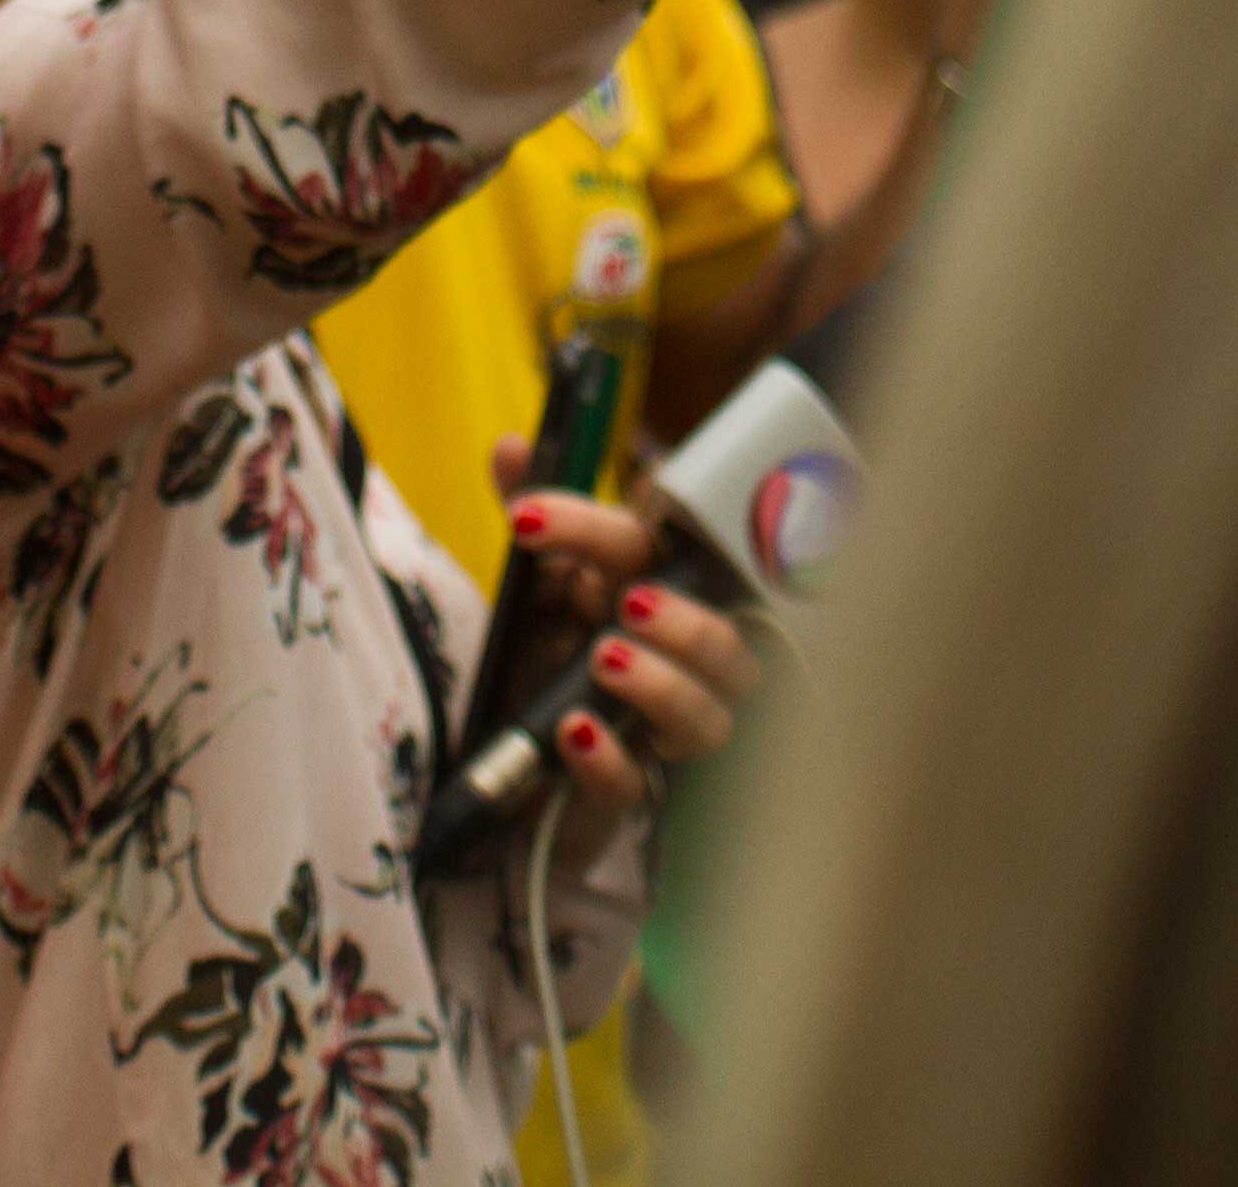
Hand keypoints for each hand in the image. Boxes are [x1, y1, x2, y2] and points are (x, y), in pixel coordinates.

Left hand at [491, 437, 763, 821]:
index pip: (645, 550)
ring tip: (607, 660)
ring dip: (664, 686)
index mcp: (649, 593)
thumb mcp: (532, 585)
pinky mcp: (625, 791)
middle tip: (630, 605)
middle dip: (689, 623)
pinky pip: (638, 786)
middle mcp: (673, 663)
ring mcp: (658, 732)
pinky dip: (609, 759)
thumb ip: (534, 520)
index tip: (525, 519)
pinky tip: (576, 732)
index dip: (589, 529)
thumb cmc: (546, 656)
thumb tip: (511, 447)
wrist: (510, 762)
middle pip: (726, 644)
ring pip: (709, 719)